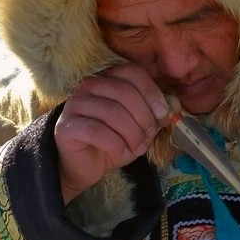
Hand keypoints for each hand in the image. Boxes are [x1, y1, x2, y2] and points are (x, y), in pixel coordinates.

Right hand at [53, 63, 171, 202]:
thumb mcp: (138, 128)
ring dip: (132, 134)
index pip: (132, 72)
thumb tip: (172, 105)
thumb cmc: (110, 143)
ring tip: (135, 148)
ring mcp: (74, 105)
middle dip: (143, 117)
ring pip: (112, 112)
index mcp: (106, 80)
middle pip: (124, 92)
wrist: (82, 167)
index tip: (162, 113)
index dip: (151, 91)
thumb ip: (154, 115)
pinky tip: (120, 153)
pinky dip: (116, 145)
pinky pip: (98, 131)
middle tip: (147, 136)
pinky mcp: (67, 127)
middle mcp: (87, 86)